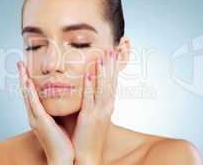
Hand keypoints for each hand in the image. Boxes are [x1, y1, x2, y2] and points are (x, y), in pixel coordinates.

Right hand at [17, 61, 73, 164]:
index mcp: (39, 115)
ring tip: (21, 66)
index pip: (32, 94)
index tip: (27, 68)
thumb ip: (58, 110)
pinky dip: (30, 92)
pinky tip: (27, 82)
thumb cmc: (63, 141)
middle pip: (26, 92)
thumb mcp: (60, 121)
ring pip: (27, 95)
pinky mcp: (41, 122)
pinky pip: (34, 104)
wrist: (63, 159)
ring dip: (23, 80)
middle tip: (20, 62)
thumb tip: (66, 97)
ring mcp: (35, 118)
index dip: (28, 81)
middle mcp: (34, 115)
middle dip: (22, 77)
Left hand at [72, 49, 118, 164]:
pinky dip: (89, 85)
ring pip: (102, 87)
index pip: (112, 83)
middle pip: (111, 82)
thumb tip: (88, 87)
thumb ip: (92, 101)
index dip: (113, 69)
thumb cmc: (89, 136)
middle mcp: (106, 107)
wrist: (89, 156)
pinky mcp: (89, 117)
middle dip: (112, 65)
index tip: (113, 55)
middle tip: (112, 49)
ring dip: (103, 71)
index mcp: (108, 106)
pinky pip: (89, 98)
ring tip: (103, 56)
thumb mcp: (94, 116)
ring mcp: (99, 112)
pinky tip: (88, 73)